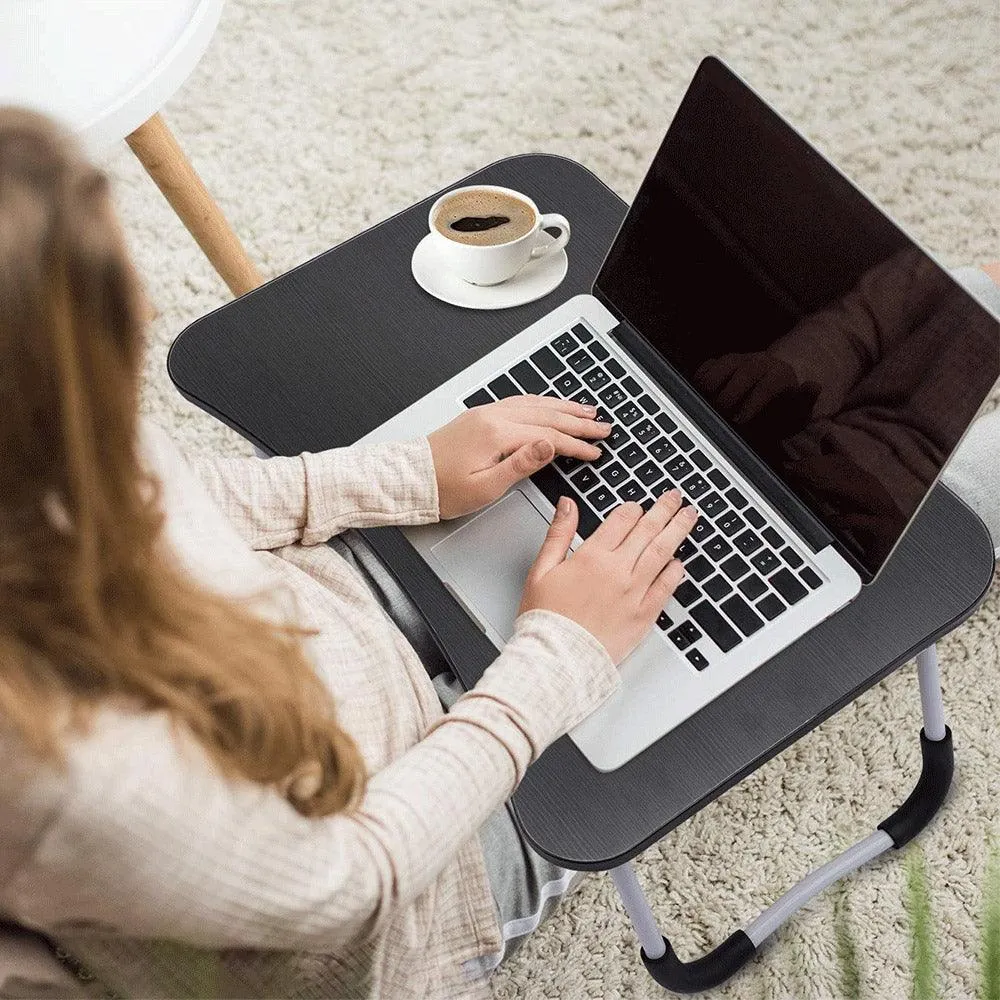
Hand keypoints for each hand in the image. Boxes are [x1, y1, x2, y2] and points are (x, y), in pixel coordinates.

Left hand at [428, 396, 610, 518]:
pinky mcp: (479, 417)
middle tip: (603, 427)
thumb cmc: (442, 489)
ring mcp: (486, 413)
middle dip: (578, 421)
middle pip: (546, 415)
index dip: (576, 445)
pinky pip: (519, 402)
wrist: (410, 479)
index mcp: (496, 434)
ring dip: (563, 407)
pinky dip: (541, 403)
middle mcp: (492, 417)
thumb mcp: (486, 487)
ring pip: (534, 404)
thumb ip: (521, 465)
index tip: (595, 451)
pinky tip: (550, 405)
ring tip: (586, 411)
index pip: (549, 437)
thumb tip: (549, 446)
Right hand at [519, 490, 695, 662]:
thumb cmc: (546, 619)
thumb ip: (558, 533)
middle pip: (648, 530)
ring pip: (662, 553)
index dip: (633, 508)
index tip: (638, 505)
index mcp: (591, 556)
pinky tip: (680, 562)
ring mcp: (634, 593)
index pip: (621, 520)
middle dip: (664, 509)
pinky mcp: (644, 615)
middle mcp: (617, 571)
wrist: (557, 659)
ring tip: (689, 516)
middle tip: (676, 497)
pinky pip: (666, 587)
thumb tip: (567, 504)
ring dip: (678, 531)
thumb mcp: (541, 570)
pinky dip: (676, 571)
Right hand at [695, 352, 800, 423]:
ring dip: (711, 389)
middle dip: (729, 399)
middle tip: (720, 418)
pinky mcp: (722, 361)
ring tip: (707, 408)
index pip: (767, 385)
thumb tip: (813, 385)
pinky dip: (701, 382)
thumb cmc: (780, 410)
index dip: (752, 405)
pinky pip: (707, 367)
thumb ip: (805, 404)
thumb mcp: (797, 414)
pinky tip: (701, 398)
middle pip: (743, 374)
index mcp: (781, 374)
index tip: (741, 422)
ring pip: (721, 367)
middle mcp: (760, 362)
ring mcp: (739, 360)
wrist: (772, 394)